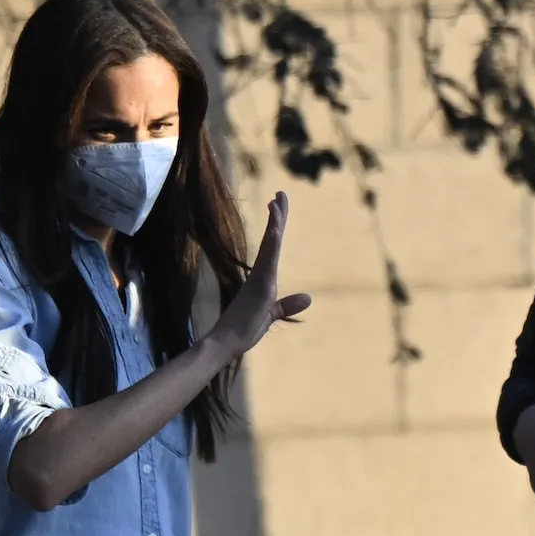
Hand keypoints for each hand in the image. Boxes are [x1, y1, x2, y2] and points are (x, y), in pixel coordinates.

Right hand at [208, 191, 311, 358]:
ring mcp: (260, 278)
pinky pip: (268, 261)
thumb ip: (287, 305)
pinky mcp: (260, 286)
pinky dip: (272, 245)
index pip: (274, 247)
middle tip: (280, 193)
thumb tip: (308, 298)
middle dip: (278, 216)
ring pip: (271, 246)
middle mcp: (262, 274)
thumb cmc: (243, 329)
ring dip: (276, 223)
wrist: (226, 342)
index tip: (277, 204)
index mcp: (265, 278)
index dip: (277, 226)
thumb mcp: (272, 314)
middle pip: (273, 240)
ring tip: (278, 201)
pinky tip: (275, 229)